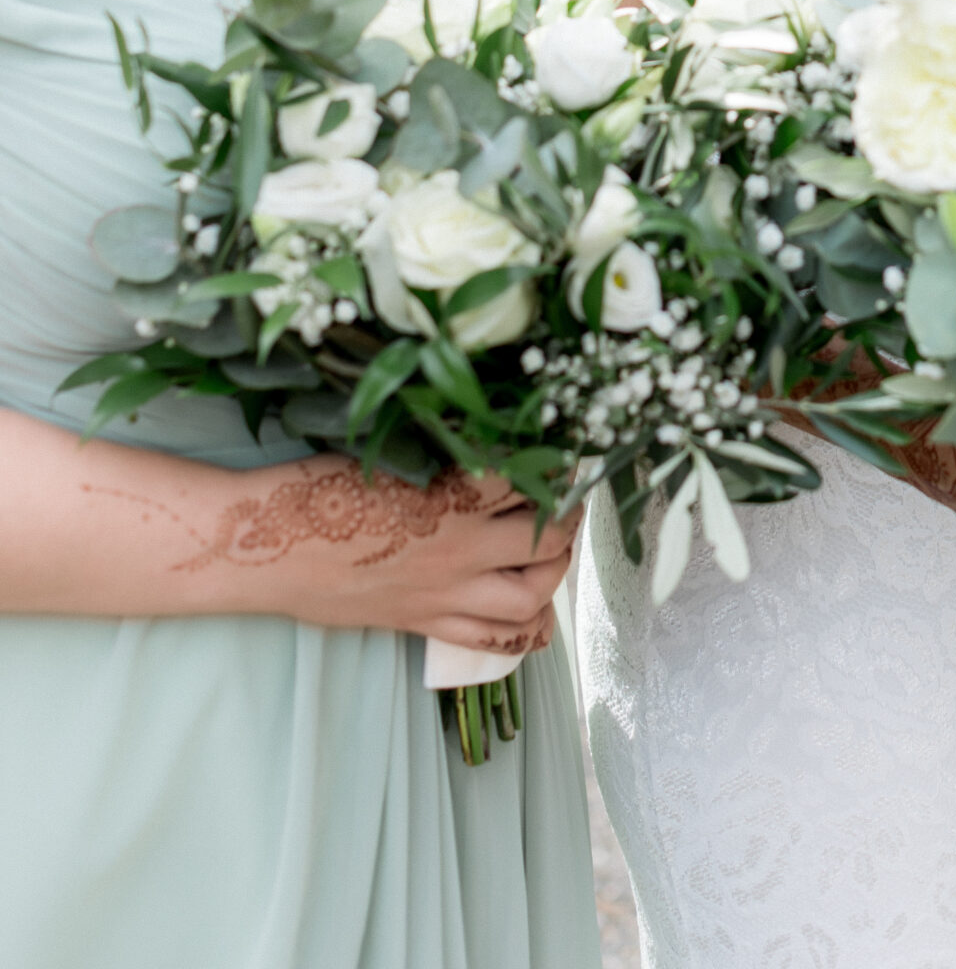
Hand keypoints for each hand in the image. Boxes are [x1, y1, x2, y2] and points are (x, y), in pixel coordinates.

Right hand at [182, 459, 581, 648]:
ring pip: (530, 597)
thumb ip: (444, 449)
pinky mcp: (422, 622)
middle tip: (567, 496)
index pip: (533, 474)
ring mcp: (443, 593)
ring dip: (555, 572)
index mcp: (453, 493)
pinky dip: (526, 630)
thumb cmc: (317, 484)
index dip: (557, 458)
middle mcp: (460, 548)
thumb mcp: (389, 449)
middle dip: (568, 515)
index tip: (566, 444)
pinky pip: (491, 640)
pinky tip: (536, 615)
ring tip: (555, 549)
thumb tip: (491, 438)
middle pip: (546, 537)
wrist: (263, 546)